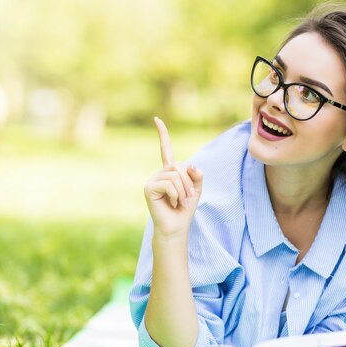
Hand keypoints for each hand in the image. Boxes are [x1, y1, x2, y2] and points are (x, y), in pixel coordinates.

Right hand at [144, 116, 202, 238]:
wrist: (176, 227)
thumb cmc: (185, 209)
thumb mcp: (196, 190)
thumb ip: (196, 175)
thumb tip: (190, 165)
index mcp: (169, 172)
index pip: (165, 150)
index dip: (162, 135)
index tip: (156, 119)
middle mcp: (159, 173)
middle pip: (179, 166)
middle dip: (189, 182)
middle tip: (187, 198)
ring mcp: (152, 180)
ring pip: (175, 175)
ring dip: (183, 191)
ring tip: (180, 202)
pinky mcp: (149, 188)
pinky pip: (169, 184)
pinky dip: (176, 195)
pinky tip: (172, 203)